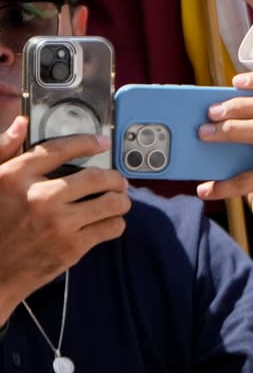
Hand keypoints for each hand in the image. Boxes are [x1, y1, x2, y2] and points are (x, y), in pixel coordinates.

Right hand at [0, 119, 129, 313]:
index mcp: (14, 177)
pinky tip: (108, 221)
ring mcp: (58, 223)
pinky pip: (110, 228)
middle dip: (114, 177)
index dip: (86, 143)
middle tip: (118, 180)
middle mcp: (39, 197)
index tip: (102, 142)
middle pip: (95, 177)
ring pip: (111, 202)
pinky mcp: (72, 247)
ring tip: (118, 200)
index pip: (60, 149)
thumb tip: (22, 124)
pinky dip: (115, 222)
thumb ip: (3, 150)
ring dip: (121, 199)